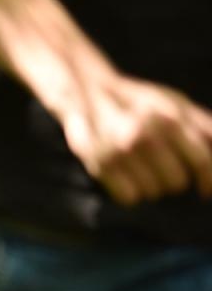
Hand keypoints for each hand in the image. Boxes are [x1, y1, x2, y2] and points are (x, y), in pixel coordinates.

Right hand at [55, 73, 211, 205]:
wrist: (90, 92)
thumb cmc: (141, 102)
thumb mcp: (177, 104)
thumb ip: (204, 126)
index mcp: (171, 119)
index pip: (202, 162)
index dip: (208, 181)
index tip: (205, 192)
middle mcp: (146, 135)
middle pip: (176, 183)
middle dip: (175, 180)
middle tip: (164, 170)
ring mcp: (121, 152)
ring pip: (153, 192)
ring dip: (151, 186)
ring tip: (142, 169)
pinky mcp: (100, 165)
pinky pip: (129, 198)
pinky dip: (130, 193)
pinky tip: (126, 178)